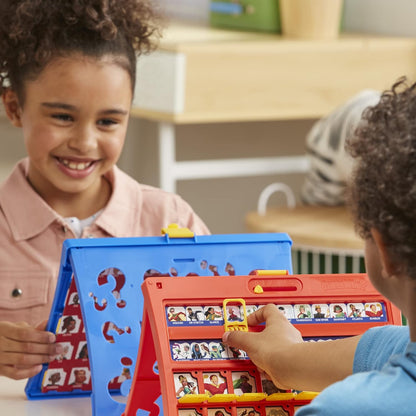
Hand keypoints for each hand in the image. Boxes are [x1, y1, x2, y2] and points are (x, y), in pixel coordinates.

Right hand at [0, 320, 61, 379]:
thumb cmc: (7, 335)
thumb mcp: (17, 328)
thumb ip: (32, 328)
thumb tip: (48, 323)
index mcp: (4, 329)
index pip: (24, 333)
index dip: (41, 336)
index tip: (53, 338)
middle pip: (26, 347)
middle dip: (46, 348)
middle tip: (58, 348)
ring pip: (22, 360)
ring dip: (41, 359)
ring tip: (52, 357)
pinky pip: (15, 374)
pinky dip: (29, 372)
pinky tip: (39, 367)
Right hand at [222, 304, 359, 391]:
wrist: (293, 369)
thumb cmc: (278, 351)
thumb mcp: (250, 342)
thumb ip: (238, 338)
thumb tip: (229, 335)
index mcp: (278, 320)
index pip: (267, 309)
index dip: (255, 315)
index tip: (246, 323)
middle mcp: (287, 331)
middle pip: (269, 330)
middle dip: (257, 338)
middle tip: (248, 342)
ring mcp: (292, 345)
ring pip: (274, 346)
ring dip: (263, 353)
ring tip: (257, 359)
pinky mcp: (293, 360)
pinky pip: (279, 360)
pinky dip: (271, 365)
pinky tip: (266, 369)